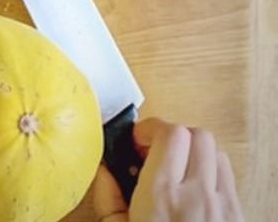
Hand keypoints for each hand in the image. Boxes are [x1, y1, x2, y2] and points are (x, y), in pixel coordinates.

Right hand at [93, 117, 243, 220]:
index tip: (136, 137)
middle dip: (172, 135)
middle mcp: (196, 195)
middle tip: (152, 150)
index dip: (150, 127)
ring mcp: (222, 205)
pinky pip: (227, 177)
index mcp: (161, 196)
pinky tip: (192, 189)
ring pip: (215, 152)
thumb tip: (103, 170)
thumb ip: (107, 199)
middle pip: (196, 135)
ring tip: (174, 170)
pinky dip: (209, 174)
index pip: (170, 133)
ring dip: (193, 154)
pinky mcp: (237, 215)